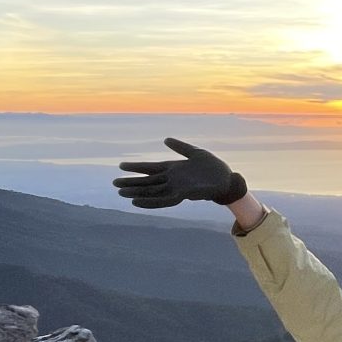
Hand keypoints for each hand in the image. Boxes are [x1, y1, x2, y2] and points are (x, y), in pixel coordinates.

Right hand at [113, 137, 246, 208]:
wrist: (227, 179)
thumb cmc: (213, 167)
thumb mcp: (195, 152)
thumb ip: (180, 147)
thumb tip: (165, 140)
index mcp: (173, 168)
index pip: (150, 168)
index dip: (136, 167)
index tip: (121, 166)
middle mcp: (172, 179)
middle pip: (147, 181)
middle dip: (131, 183)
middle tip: (114, 184)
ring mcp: (176, 188)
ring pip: (152, 192)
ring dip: (137, 193)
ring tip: (122, 194)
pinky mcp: (182, 195)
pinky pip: (163, 200)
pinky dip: (150, 202)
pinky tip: (138, 202)